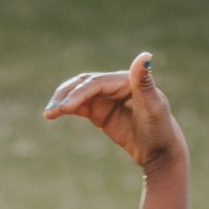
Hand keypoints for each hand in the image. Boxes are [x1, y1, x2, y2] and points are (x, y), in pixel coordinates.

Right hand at [42, 52, 184, 170]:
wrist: (161, 152)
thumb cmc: (161, 129)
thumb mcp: (154, 107)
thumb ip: (145, 82)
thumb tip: (144, 55)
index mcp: (126, 80)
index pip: (97, 83)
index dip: (80, 93)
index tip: (66, 108)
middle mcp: (114, 86)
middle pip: (83, 84)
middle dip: (65, 96)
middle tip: (50, 111)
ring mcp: (106, 99)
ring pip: (78, 94)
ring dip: (62, 102)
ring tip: (48, 114)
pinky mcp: (100, 112)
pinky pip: (79, 107)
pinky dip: (66, 109)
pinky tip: (54, 115)